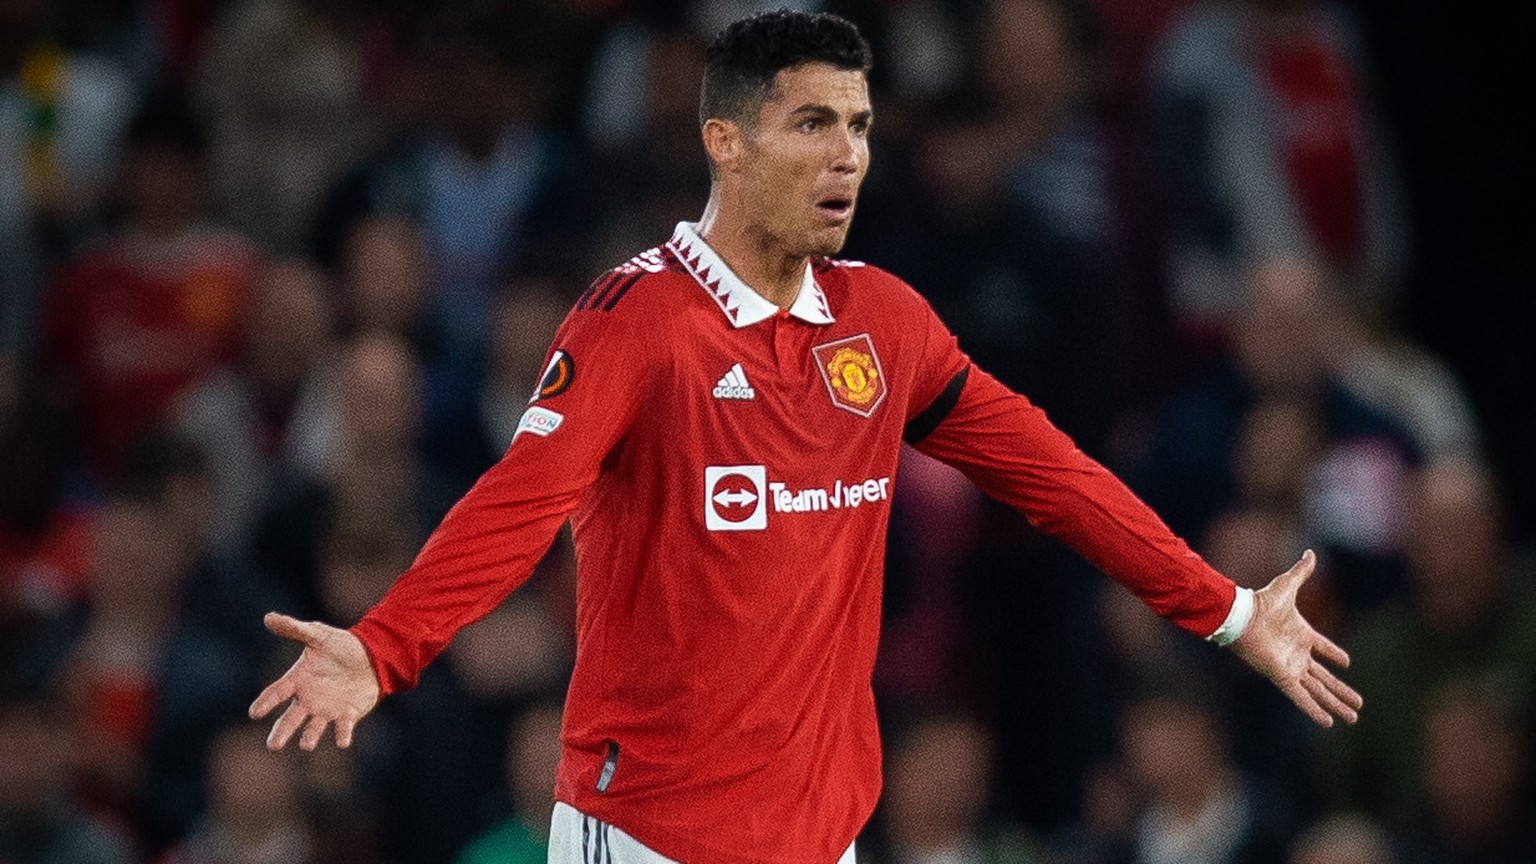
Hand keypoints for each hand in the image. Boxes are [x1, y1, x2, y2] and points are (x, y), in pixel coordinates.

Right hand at [249, 612, 380, 750]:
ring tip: (305, 745)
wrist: (371, 655)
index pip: (277, 692)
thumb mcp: (317, 634)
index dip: (266, 702)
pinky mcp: (347, 714)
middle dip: (282, 732)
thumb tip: (268, 617)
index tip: (254, 712)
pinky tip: (342, 743)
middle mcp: (308, 699)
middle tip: (273, 746)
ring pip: (314, 727)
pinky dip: (342, 734)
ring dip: (310, 737)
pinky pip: (343, 727)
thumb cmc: (340, 645)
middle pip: (291, 718)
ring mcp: (327, 709)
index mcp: (298, 680)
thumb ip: (294, 629)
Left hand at [1230, 550, 1362, 727]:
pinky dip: (1314, 709)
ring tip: (1354, 718)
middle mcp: (1297, 654)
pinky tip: (1328, 722)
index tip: (1346, 663)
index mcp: (1301, 634)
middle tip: (1359, 705)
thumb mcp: (1287, 585)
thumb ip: (1301, 572)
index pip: (1322, 647)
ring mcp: (1291, 667)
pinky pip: (1301, 697)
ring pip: (1318, 690)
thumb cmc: (1262, 602)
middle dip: (1342, 692)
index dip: (1334, 654)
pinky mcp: (1282, 676)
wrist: (1242, 617)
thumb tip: (1311, 552)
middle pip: (1325, 678)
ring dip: (1335, 704)